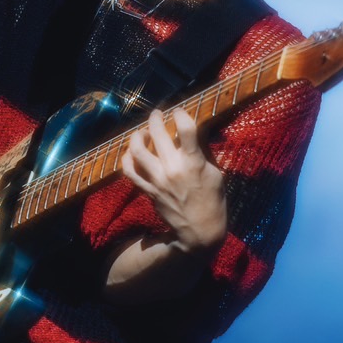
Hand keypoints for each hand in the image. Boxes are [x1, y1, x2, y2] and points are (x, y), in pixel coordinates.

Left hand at [120, 108, 227, 254]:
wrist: (199, 230)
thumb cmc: (212, 200)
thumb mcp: (214, 173)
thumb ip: (200, 153)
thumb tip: (188, 134)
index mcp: (193, 163)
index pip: (185, 129)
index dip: (180, 114)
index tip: (179, 111)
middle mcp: (172, 169)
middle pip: (157, 133)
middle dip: (156, 118)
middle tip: (158, 114)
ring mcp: (157, 180)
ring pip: (138, 150)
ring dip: (138, 135)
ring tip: (142, 131)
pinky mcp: (148, 190)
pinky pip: (130, 171)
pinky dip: (127, 158)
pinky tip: (132, 152)